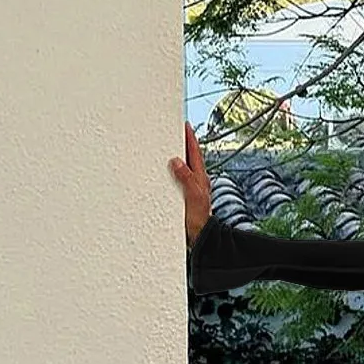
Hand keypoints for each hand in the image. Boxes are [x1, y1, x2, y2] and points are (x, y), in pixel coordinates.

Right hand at [169, 120, 212, 246]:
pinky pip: (175, 180)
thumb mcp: (193, 197)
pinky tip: (163, 174)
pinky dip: (169, 174)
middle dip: (181, 144)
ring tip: (166, 148)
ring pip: (181, 169)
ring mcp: (189, 190)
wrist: (199, 239)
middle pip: (188, 158)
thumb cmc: (199, 221)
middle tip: (174, 131)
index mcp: (200, 179)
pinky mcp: (182, 198)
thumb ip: (186, 179)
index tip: (185, 124)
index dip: (190, 138)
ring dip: (175, 158)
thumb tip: (177, 161)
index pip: (194, 153)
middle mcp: (195, 182)